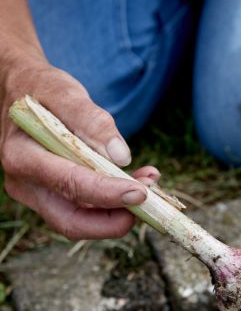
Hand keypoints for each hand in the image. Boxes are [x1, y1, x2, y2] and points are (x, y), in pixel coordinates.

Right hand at [0, 49, 158, 238]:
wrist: (20, 92)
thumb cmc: (40, 89)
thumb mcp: (64, 91)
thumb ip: (90, 120)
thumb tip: (120, 157)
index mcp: (22, 155)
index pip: (68, 184)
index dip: (107, 193)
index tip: (141, 192)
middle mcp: (24, 183)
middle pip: (70, 221)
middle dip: (114, 220)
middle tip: (150, 200)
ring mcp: (35, 194)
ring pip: (79, 220)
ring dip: (118, 211)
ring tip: (148, 181)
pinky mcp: (50, 196)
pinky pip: (82, 210)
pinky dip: (111, 203)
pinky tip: (135, 181)